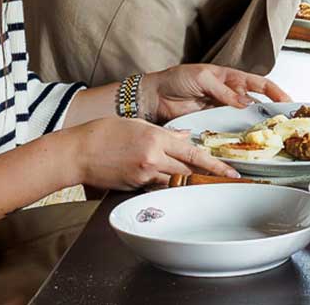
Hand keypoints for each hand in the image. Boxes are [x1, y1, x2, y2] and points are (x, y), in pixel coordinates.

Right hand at [70, 117, 235, 188]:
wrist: (77, 152)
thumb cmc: (103, 132)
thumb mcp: (137, 123)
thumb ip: (164, 132)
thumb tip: (183, 136)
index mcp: (156, 138)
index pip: (194, 152)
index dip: (215, 164)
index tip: (231, 171)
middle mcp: (153, 157)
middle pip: (188, 169)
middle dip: (206, 173)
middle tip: (223, 178)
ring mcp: (144, 174)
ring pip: (174, 179)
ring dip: (183, 177)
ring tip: (190, 176)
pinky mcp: (134, 185)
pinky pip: (155, 185)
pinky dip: (161, 181)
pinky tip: (157, 174)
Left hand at [143, 64, 291, 122]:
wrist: (154, 96)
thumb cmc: (176, 79)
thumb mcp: (202, 78)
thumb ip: (224, 91)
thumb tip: (245, 102)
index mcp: (231, 78)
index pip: (259, 84)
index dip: (276, 92)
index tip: (289, 102)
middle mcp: (230, 95)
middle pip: (257, 104)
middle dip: (272, 112)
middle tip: (285, 123)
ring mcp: (223, 111)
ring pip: (246, 119)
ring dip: (257, 127)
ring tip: (270, 136)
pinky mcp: (213, 125)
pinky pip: (229, 130)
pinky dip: (239, 136)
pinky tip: (246, 142)